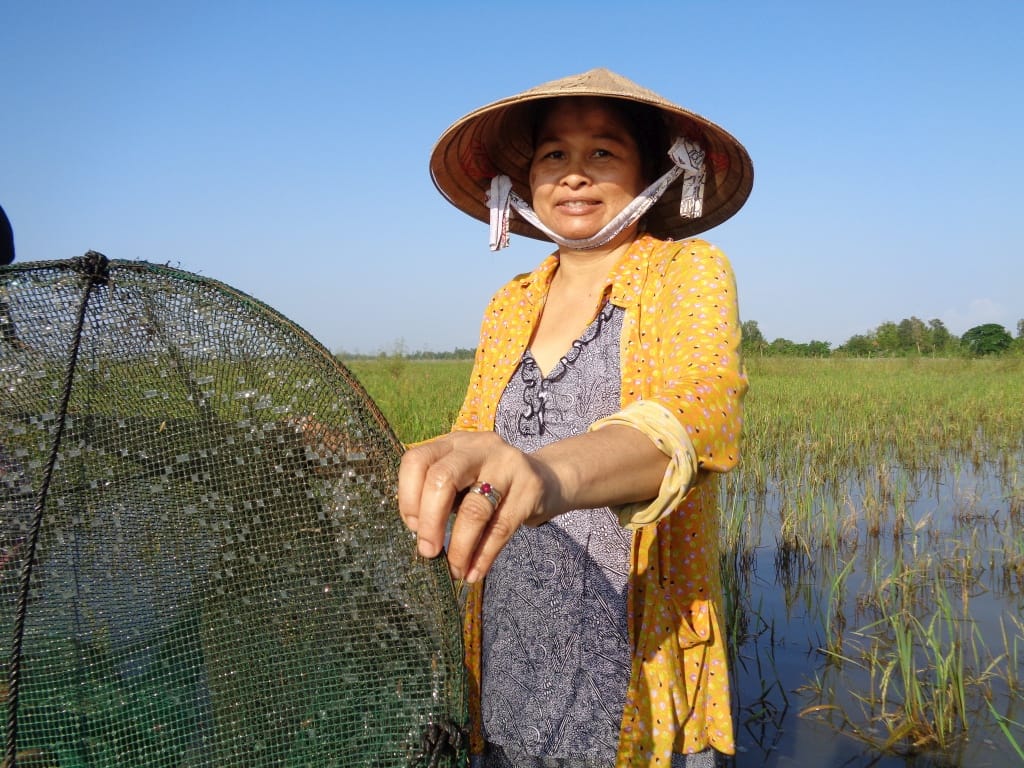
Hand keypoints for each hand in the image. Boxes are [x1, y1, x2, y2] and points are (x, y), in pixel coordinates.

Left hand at [397, 431, 558, 582]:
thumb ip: (440, 497)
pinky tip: (474, 572)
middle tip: (428, 551)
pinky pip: (501, 528)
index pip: (417, 460)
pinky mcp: (531, 487)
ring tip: (455, 569)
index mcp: (454, 443)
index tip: (412, 527)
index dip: (407, 496)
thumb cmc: (491, 485)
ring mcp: (508, 464)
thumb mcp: (463, 479)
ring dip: (460, 546)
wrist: (548, 478)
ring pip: (475, 508)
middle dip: (430, 521)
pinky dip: (484, 555)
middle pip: (442, 479)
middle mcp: (479, 447)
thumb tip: (420, 540)